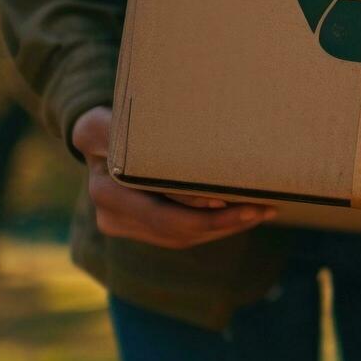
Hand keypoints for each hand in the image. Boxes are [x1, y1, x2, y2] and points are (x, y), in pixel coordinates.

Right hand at [72, 106, 274, 248]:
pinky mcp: (142, 230)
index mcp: (106, 192)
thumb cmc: (111, 126)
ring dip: (224, 228)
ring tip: (261, 212)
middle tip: (262, 209)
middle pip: (176, 230)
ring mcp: (127, 228)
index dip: (199, 212)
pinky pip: (181, 235)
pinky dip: (213, 227)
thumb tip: (156, 138)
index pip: (161, 213)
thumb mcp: (107, 123)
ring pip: (182, 237)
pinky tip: (243, 216)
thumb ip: (122, 129)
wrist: (99, 143)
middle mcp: (112, 217)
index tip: (234, 201)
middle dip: (223, 223)